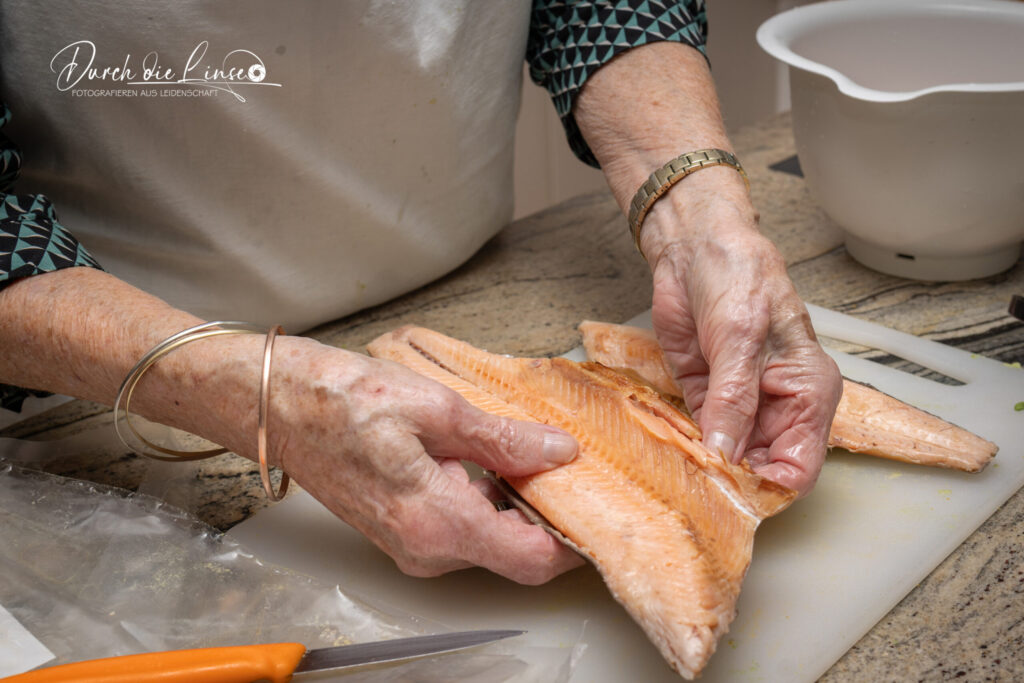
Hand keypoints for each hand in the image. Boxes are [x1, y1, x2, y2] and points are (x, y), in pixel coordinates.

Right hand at [252, 338, 583, 583]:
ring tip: (530, 451)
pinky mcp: (402, 531)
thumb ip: (504, 438)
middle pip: (516, 553)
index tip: (598, 506)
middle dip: (549, 513)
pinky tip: (491, 458)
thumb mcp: (436, 407)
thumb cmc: (337, 400)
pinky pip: (463, 529)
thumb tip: (558, 452)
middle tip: (569, 462)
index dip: (575, 540)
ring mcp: (411, 545)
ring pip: (491, 540)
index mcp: (438, 521)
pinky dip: (489, 500)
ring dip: (519, 503)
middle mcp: (425, 548)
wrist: (275, 404)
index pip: (532, 558)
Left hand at [642, 177, 842, 495]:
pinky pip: (696, 438)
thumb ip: (733, 399)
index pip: (798, 466)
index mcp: (807, 393)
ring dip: (702, 471)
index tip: (732, 500)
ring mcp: (739, 405)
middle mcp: (777, 407)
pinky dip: (683, 450)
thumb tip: (725, 456)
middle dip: (731, 487)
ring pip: (726, 460)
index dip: (768, 488)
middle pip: (760, 471)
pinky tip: (665, 459)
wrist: (694, 246)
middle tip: (694, 496)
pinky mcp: (704, 398)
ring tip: (675, 482)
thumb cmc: (737, 276)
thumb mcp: (738, 339)